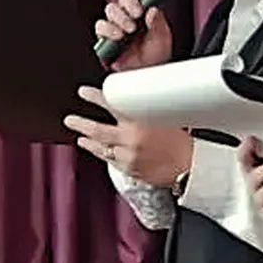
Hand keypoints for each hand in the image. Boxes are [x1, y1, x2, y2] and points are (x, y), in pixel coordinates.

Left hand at [64, 87, 191, 186]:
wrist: (191, 166)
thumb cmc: (182, 141)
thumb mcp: (165, 116)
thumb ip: (145, 108)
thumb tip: (132, 98)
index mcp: (140, 121)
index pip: (111, 104)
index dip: (94, 96)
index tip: (83, 92)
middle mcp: (131, 139)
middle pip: (97, 130)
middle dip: (80, 123)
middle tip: (70, 119)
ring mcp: (128, 156)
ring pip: (100, 148)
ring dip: (88, 142)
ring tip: (81, 138)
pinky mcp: (130, 170)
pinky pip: (111, 161)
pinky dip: (102, 155)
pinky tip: (99, 151)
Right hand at [95, 0, 172, 70]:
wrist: (146, 75)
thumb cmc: (155, 56)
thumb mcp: (162, 38)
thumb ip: (158, 23)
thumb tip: (153, 10)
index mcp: (144, 8)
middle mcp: (129, 12)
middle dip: (129, 0)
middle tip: (138, 13)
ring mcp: (116, 23)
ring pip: (111, 8)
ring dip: (121, 17)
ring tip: (131, 29)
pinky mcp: (105, 36)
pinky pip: (101, 26)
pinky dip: (109, 29)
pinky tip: (118, 36)